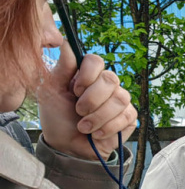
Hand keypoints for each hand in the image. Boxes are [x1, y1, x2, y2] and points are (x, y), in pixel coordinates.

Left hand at [37, 43, 136, 160]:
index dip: (88, 75)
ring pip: (119, 99)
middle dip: (92, 100)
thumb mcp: (52, 91)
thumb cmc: (57, 118)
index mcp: (87, 75)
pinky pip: (127, 116)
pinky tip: (97, 134)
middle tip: (78, 111)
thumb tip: (64, 40)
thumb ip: (62, 67)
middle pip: (111, 79)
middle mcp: (106, 85)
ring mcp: (120, 100)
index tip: (75, 90)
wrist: (67, 147)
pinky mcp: (129, 117)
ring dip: (98, 117)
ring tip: (84, 127)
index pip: (96, 60)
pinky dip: (108, 128)